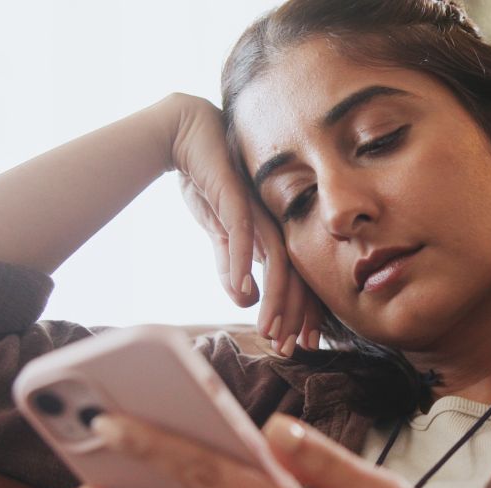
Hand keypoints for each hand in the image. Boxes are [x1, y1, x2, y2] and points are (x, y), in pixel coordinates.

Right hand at [165, 93, 322, 353]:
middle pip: (296, 274)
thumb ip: (230, 265)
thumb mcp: (219, 232)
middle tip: (290, 349)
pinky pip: (244, 234)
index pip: (299, 277)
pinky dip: (243, 264)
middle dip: (294, 315)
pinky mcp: (236, 196)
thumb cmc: (208, 181)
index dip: (302, 312)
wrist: (187, 135)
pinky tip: (242, 290)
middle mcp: (276, 221)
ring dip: (275, 298)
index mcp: (277, 230)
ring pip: (277, 260)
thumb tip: (243, 299)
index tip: (301, 344)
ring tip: (268, 329)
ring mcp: (259, 209)